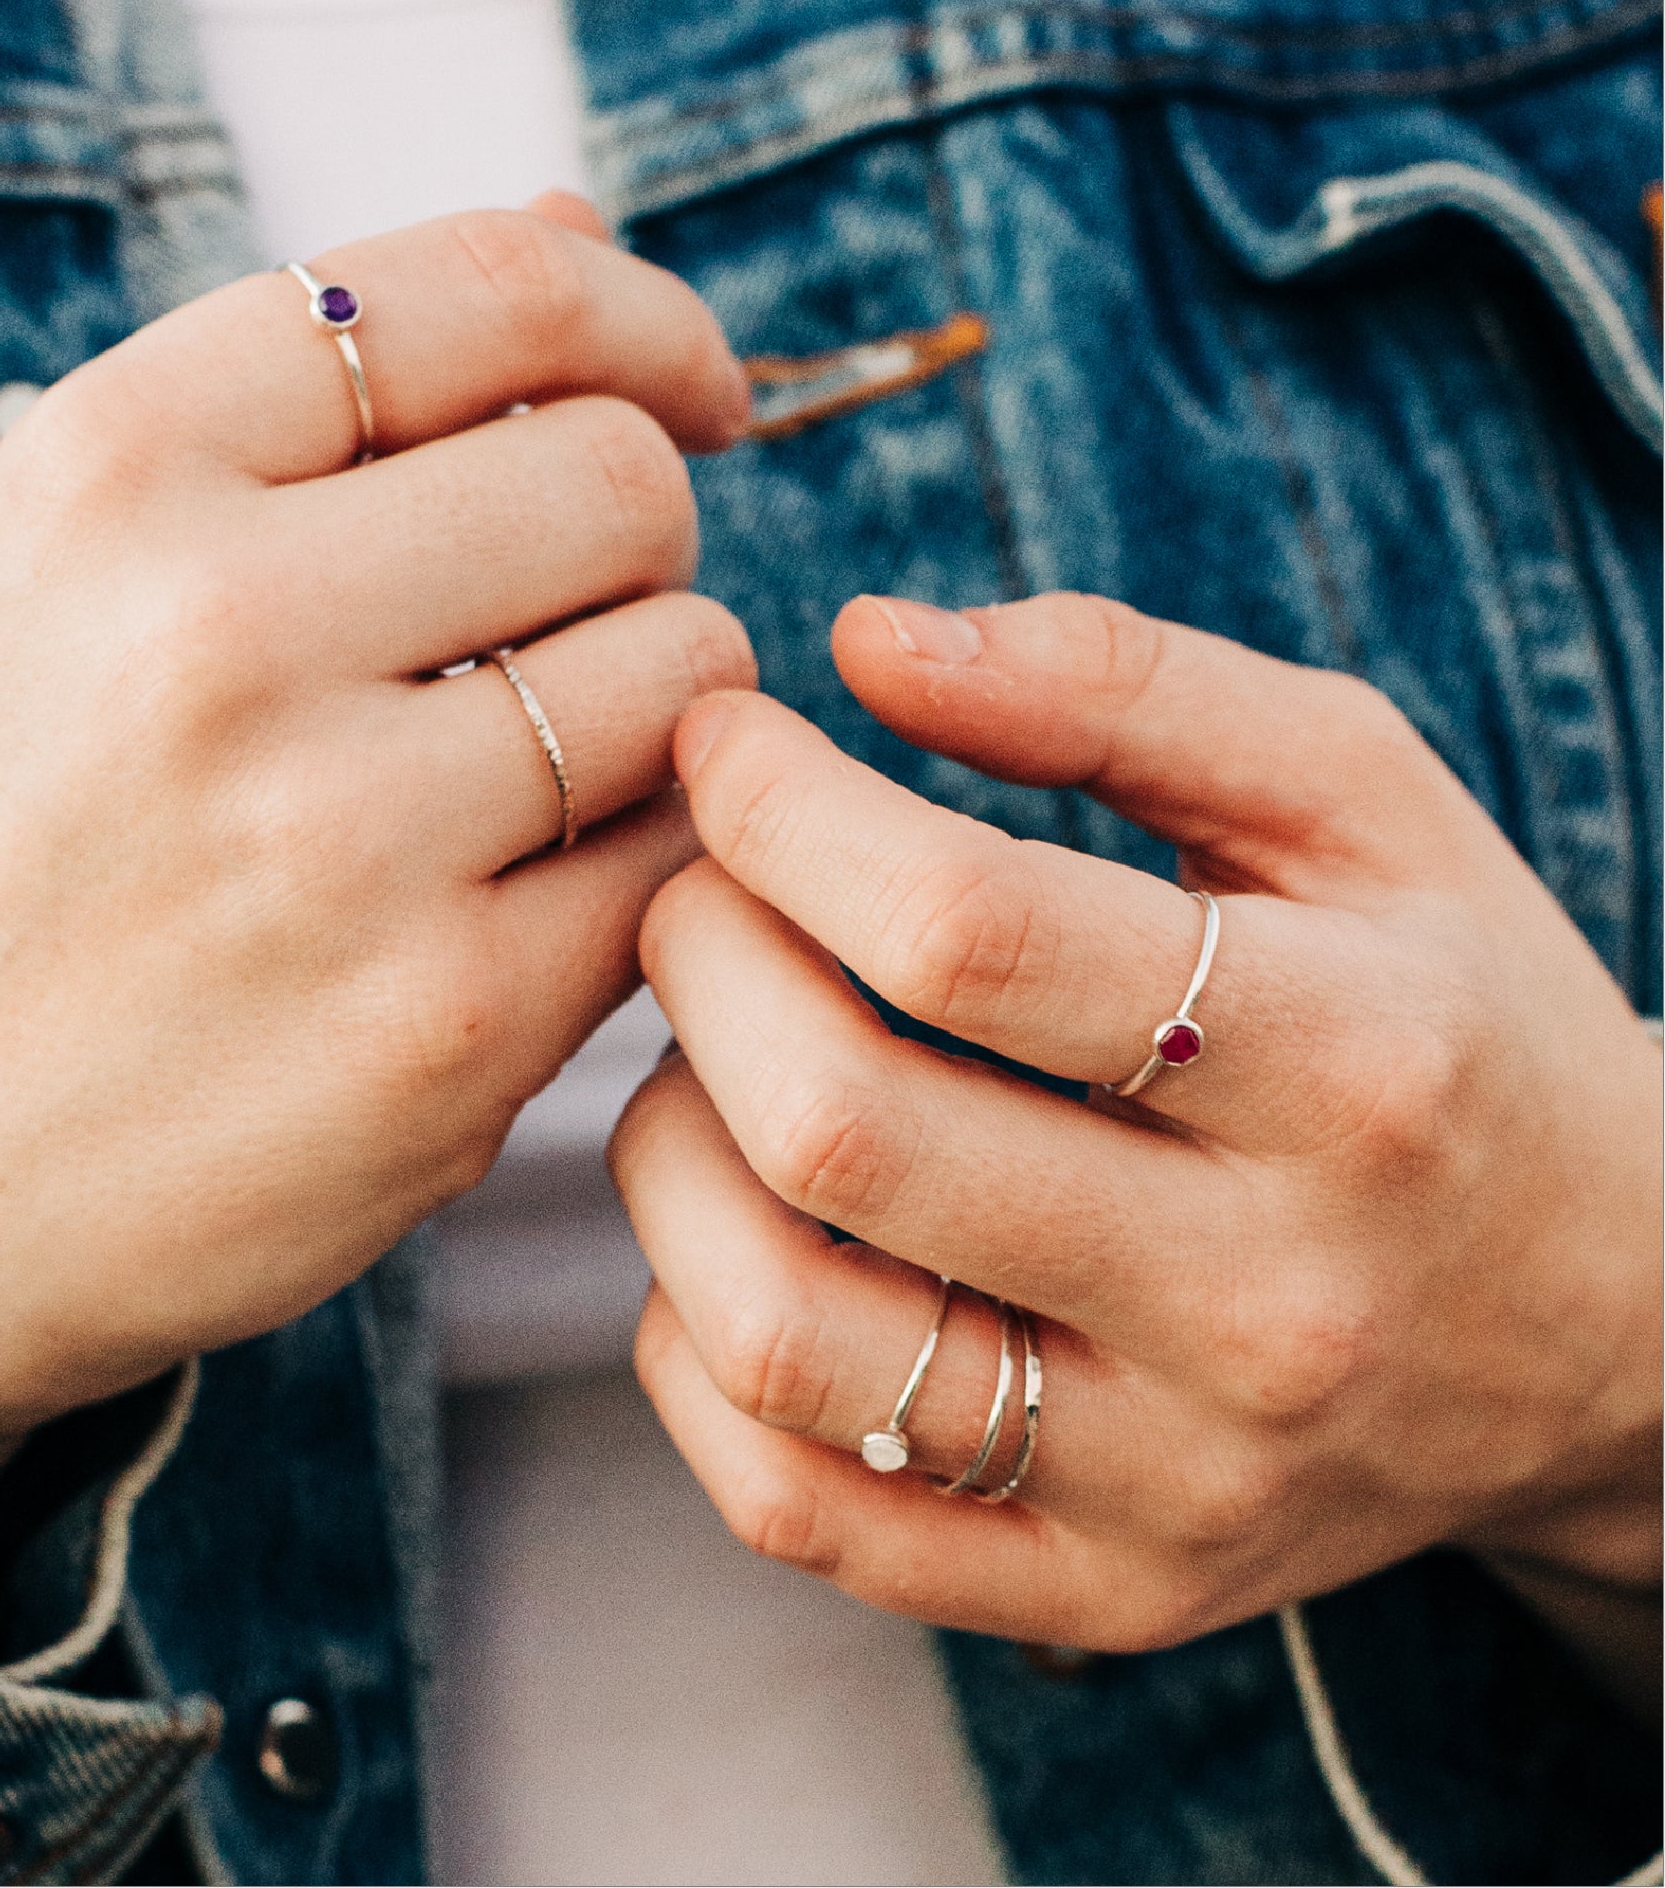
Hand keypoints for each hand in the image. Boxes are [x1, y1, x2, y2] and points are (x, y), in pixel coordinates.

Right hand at [0, 204, 754, 1597]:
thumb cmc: (42, 826)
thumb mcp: (95, 560)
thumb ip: (329, 385)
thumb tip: (578, 216)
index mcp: (114, 466)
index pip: (494, 290)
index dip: (645, 316)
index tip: (689, 386)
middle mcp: (212, 628)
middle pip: (624, 478)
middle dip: (636, 542)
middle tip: (557, 626)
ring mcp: (337, 839)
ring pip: (691, 666)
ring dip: (660, 704)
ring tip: (538, 769)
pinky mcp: (446, 1023)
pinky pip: (685, 857)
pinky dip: (653, 857)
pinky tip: (539, 892)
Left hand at [615, 591, 1659, 1689]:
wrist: (1611, 1327)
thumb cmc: (1448, 1015)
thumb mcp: (1358, 794)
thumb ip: (1123, 683)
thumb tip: (863, 641)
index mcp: (1349, 1060)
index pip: (966, 929)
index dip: (780, 810)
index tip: (726, 743)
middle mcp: (1269, 1299)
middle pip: (841, 1129)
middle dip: (695, 963)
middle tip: (694, 894)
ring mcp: (1178, 1479)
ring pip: (784, 1336)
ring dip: (662, 1158)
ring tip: (705, 1066)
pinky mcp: (1102, 1590)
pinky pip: (797, 1505)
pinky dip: (692, 1354)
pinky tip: (738, 1235)